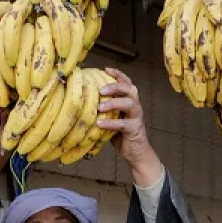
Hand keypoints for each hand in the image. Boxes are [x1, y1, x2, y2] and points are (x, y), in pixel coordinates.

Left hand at [96, 69, 161, 183]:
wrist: (136, 153)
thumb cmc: (121, 135)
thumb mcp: (112, 118)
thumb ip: (104, 110)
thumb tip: (84, 102)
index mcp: (130, 101)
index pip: (127, 83)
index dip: (118, 74)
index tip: (106, 69)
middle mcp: (136, 106)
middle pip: (130, 89)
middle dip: (115, 86)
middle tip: (101, 90)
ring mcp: (137, 117)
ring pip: (130, 103)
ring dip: (114, 103)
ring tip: (100, 107)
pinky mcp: (134, 129)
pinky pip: (123, 124)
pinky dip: (111, 123)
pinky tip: (99, 124)